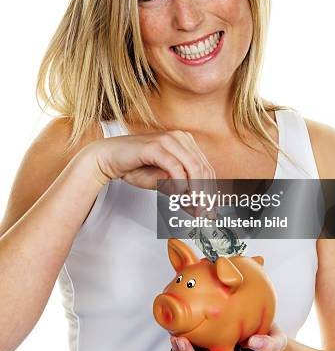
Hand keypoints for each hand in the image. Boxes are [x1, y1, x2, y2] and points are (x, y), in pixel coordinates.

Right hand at [85, 131, 216, 200]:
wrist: (108, 158)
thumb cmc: (135, 167)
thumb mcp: (163, 183)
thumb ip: (181, 192)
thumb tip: (198, 209)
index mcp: (186, 142)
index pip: (206, 168)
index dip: (210, 191)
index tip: (209, 210)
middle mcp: (180, 137)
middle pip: (203, 168)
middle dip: (205, 194)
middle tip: (203, 213)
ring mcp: (168, 140)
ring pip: (193, 167)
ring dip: (196, 191)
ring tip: (194, 208)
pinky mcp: (156, 146)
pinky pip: (175, 167)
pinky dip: (180, 183)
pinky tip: (179, 196)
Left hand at [169, 322, 287, 350]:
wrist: (264, 328)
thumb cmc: (269, 338)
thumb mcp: (276, 341)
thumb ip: (268, 344)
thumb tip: (254, 341)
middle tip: (181, 340)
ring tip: (176, 336)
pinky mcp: (207, 341)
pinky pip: (192, 346)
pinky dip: (184, 340)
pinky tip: (180, 328)